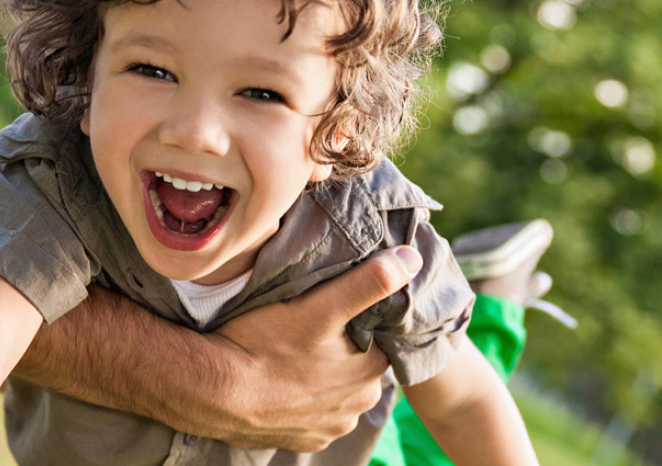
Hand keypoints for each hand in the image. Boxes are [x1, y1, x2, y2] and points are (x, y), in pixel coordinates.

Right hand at [214, 245, 422, 451]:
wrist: (212, 393)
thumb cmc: (266, 344)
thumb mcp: (321, 305)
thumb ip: (369, 282)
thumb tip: (412, 260)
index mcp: (372, 371)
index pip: (379, 335)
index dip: (359, 318)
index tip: (332, 305)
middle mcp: (360, 406)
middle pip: (359, 362)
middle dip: (342, 346)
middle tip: (309, 326)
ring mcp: (330, 428)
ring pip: (337, 388)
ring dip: (323, 373)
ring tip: (292, 352)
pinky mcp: (303, 441)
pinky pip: (313, 413)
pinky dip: (303, 398)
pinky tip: (283, 380)